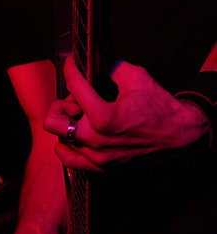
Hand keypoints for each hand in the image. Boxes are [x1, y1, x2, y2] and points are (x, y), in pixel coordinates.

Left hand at [44, 57, 209, 170]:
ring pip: (61, 142)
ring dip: (66, 126)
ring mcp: (100, 157)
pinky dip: (70, 148)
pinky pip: (73, 161)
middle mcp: (97, 140)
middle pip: (53, 122)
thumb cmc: (159, 106)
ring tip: (80, 118)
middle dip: (60, 105)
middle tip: (74, 100)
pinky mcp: (105, 168)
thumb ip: (111, 68)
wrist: (180, 136)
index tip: (70, 64)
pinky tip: (77, 137)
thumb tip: (96, 64)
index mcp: (103, 116)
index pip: (74, 87)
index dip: (70, 69)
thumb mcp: (137, 77)